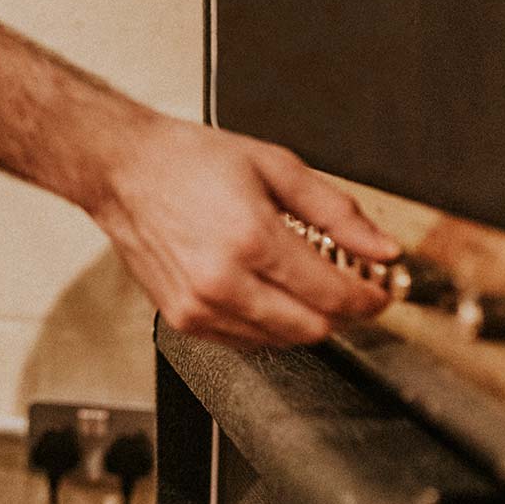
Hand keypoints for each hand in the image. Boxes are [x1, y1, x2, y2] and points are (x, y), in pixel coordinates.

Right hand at [91, 119, 402, 347]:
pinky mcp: (183, 319)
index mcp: (250, 238)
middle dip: (341, 312)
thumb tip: (381, 248)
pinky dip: (266, 325)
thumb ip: (336, 211)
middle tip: (347, 288)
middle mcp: (222, 281)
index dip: (367, 299)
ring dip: (303, 319)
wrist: (123, 170)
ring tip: (299, 282)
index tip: (378, 292)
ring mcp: (199, 306)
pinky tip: (264, 290)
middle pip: (311, 328)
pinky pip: (244, 342)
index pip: (332, 294)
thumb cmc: (189, 161)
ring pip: (280, 341)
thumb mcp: (275, 167)